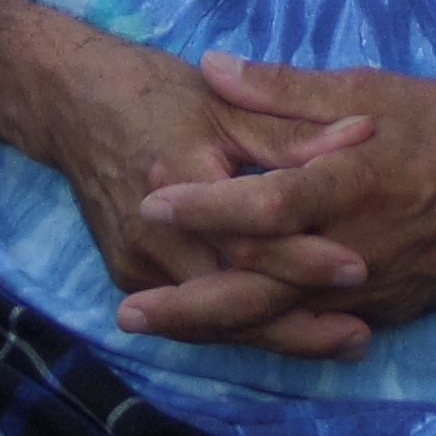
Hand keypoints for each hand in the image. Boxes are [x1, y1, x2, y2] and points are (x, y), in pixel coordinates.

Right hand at [29, 33, 378, 360]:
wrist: (72, 102)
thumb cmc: (156, 93)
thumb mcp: (226, 104)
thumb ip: (291, 131)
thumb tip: (363, 134)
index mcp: (183, 179)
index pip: (249, 236)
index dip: (304, 257)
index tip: (359, 268)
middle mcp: (154, 233)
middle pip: (232, 298)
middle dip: (298, 325)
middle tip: (361, 335)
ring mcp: (135, 262)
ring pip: (212, 319)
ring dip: (274, 336)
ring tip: (340, 342)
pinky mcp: (127, 275)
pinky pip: (188, 316)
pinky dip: (237, 327)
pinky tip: (284, 332)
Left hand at [129, 51, 435, 337]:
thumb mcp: (370, 87)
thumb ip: (285, 89)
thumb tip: (212, 68)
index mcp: (350, 181)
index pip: (265, 206)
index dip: (204, 207)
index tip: (150, 201)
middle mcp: (356, 247)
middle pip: (261, 289)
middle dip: (189, 304)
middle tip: (127, 309)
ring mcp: (372, 289)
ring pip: (281, 321)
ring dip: (216, 327)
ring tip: (158, 325)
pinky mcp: (386, 311)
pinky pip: (316, 329)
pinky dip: (267, 333)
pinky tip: (225, 334)